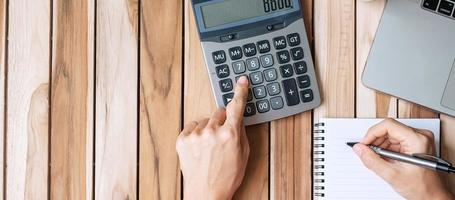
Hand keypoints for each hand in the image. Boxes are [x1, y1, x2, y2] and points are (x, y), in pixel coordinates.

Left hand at [176, 76, 249, 199]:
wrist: (205, 194)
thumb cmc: (226, 177)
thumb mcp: (243, 155)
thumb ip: (240, 132)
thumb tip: (238, 118)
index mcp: (230, 135)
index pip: (236, 106)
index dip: (240, 92)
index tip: (241, 81)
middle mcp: (212, 132)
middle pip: (219, 112)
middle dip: (222, 120)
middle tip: (222, 136)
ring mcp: (195, 135)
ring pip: (205, 120)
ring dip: (208, 128)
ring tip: (209, 146)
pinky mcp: (182, 139)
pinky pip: (192, 126)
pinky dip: (196, 133)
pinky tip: (200, 146)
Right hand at [353, 119, 453, 199]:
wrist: (432, 195)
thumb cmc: (422, 187)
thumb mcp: (392, 175)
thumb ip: (372, 160)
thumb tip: (360, 149)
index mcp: (417, 140)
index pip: (388, 125)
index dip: (372, 133)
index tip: (364, 143)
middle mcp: (420, 136)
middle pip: (389, 129)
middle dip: (376, 140)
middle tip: (368, 152)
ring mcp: (419, 138)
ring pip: (391, 133)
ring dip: (381, 145)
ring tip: (378, 158)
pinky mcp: (416, 142)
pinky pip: (396, 139)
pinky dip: (387, 148)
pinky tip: (386, 158)